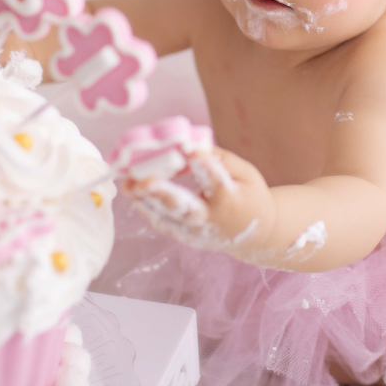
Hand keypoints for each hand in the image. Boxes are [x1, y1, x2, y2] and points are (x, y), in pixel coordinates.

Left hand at [125, 147, 274, 253]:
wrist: (257, 235)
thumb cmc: (250, 196)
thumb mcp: (246, 173)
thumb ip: (220, 159)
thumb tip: (191, 147)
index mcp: (230, 200)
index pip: (215, 180)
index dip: (202, 164)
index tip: (188, 150)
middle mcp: (211, 219)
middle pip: (183, 208)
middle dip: (160, 194)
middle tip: (141, 181)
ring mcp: (196, 232)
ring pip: (167, 217)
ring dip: (145, 200)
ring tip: (128, 184)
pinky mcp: (186, 238)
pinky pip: (163, 223)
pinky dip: (147, 209)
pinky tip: (135, 193)